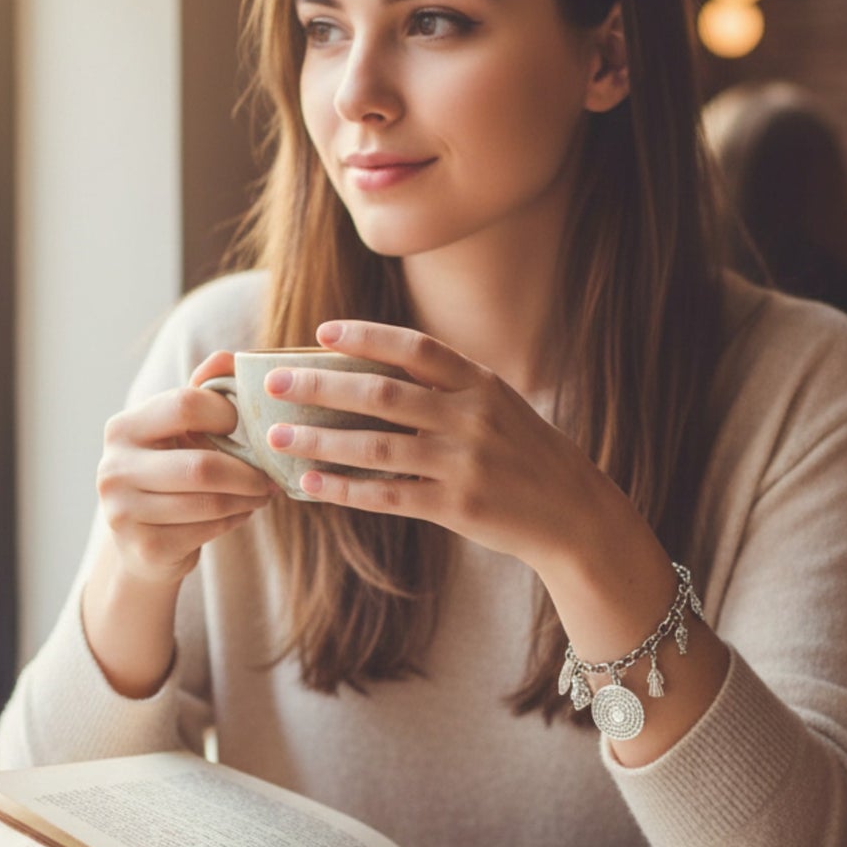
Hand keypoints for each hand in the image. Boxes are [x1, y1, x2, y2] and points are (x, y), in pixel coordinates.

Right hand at [96, 351, 275, 585]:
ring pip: (209, 502)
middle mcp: (113, 468)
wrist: (143, 544)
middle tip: (271, 476)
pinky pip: (207, 530)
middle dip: (248, 472)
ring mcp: (123, 512)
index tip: (243, 426)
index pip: (185, 404)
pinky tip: (240, 513)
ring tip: (262, 493)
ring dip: (247, 498)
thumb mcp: (181, 431)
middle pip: (202, 465)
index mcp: (123, 428)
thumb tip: (228, 358)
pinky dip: (234, 520)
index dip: (226, 413)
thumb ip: (204, 392)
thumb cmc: (170, 474)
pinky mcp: (144, 548)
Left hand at [262, 321, 625, 571]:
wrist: (573, 513)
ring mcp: (464, 464)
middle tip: (273, 384)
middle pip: (383, 395)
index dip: (366, 337)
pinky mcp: (456, 507)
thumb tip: (374, 368)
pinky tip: (310, 484)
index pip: (415, 349)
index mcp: (481, 384)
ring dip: (321, 440)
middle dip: (321, 386)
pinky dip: (344, 489)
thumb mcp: (499, 404)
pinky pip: (388, 496)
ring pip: (376, 447)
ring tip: (278, 436)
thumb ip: (448, 386)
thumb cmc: (524, 453)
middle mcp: (472, 418)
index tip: (320, 333)